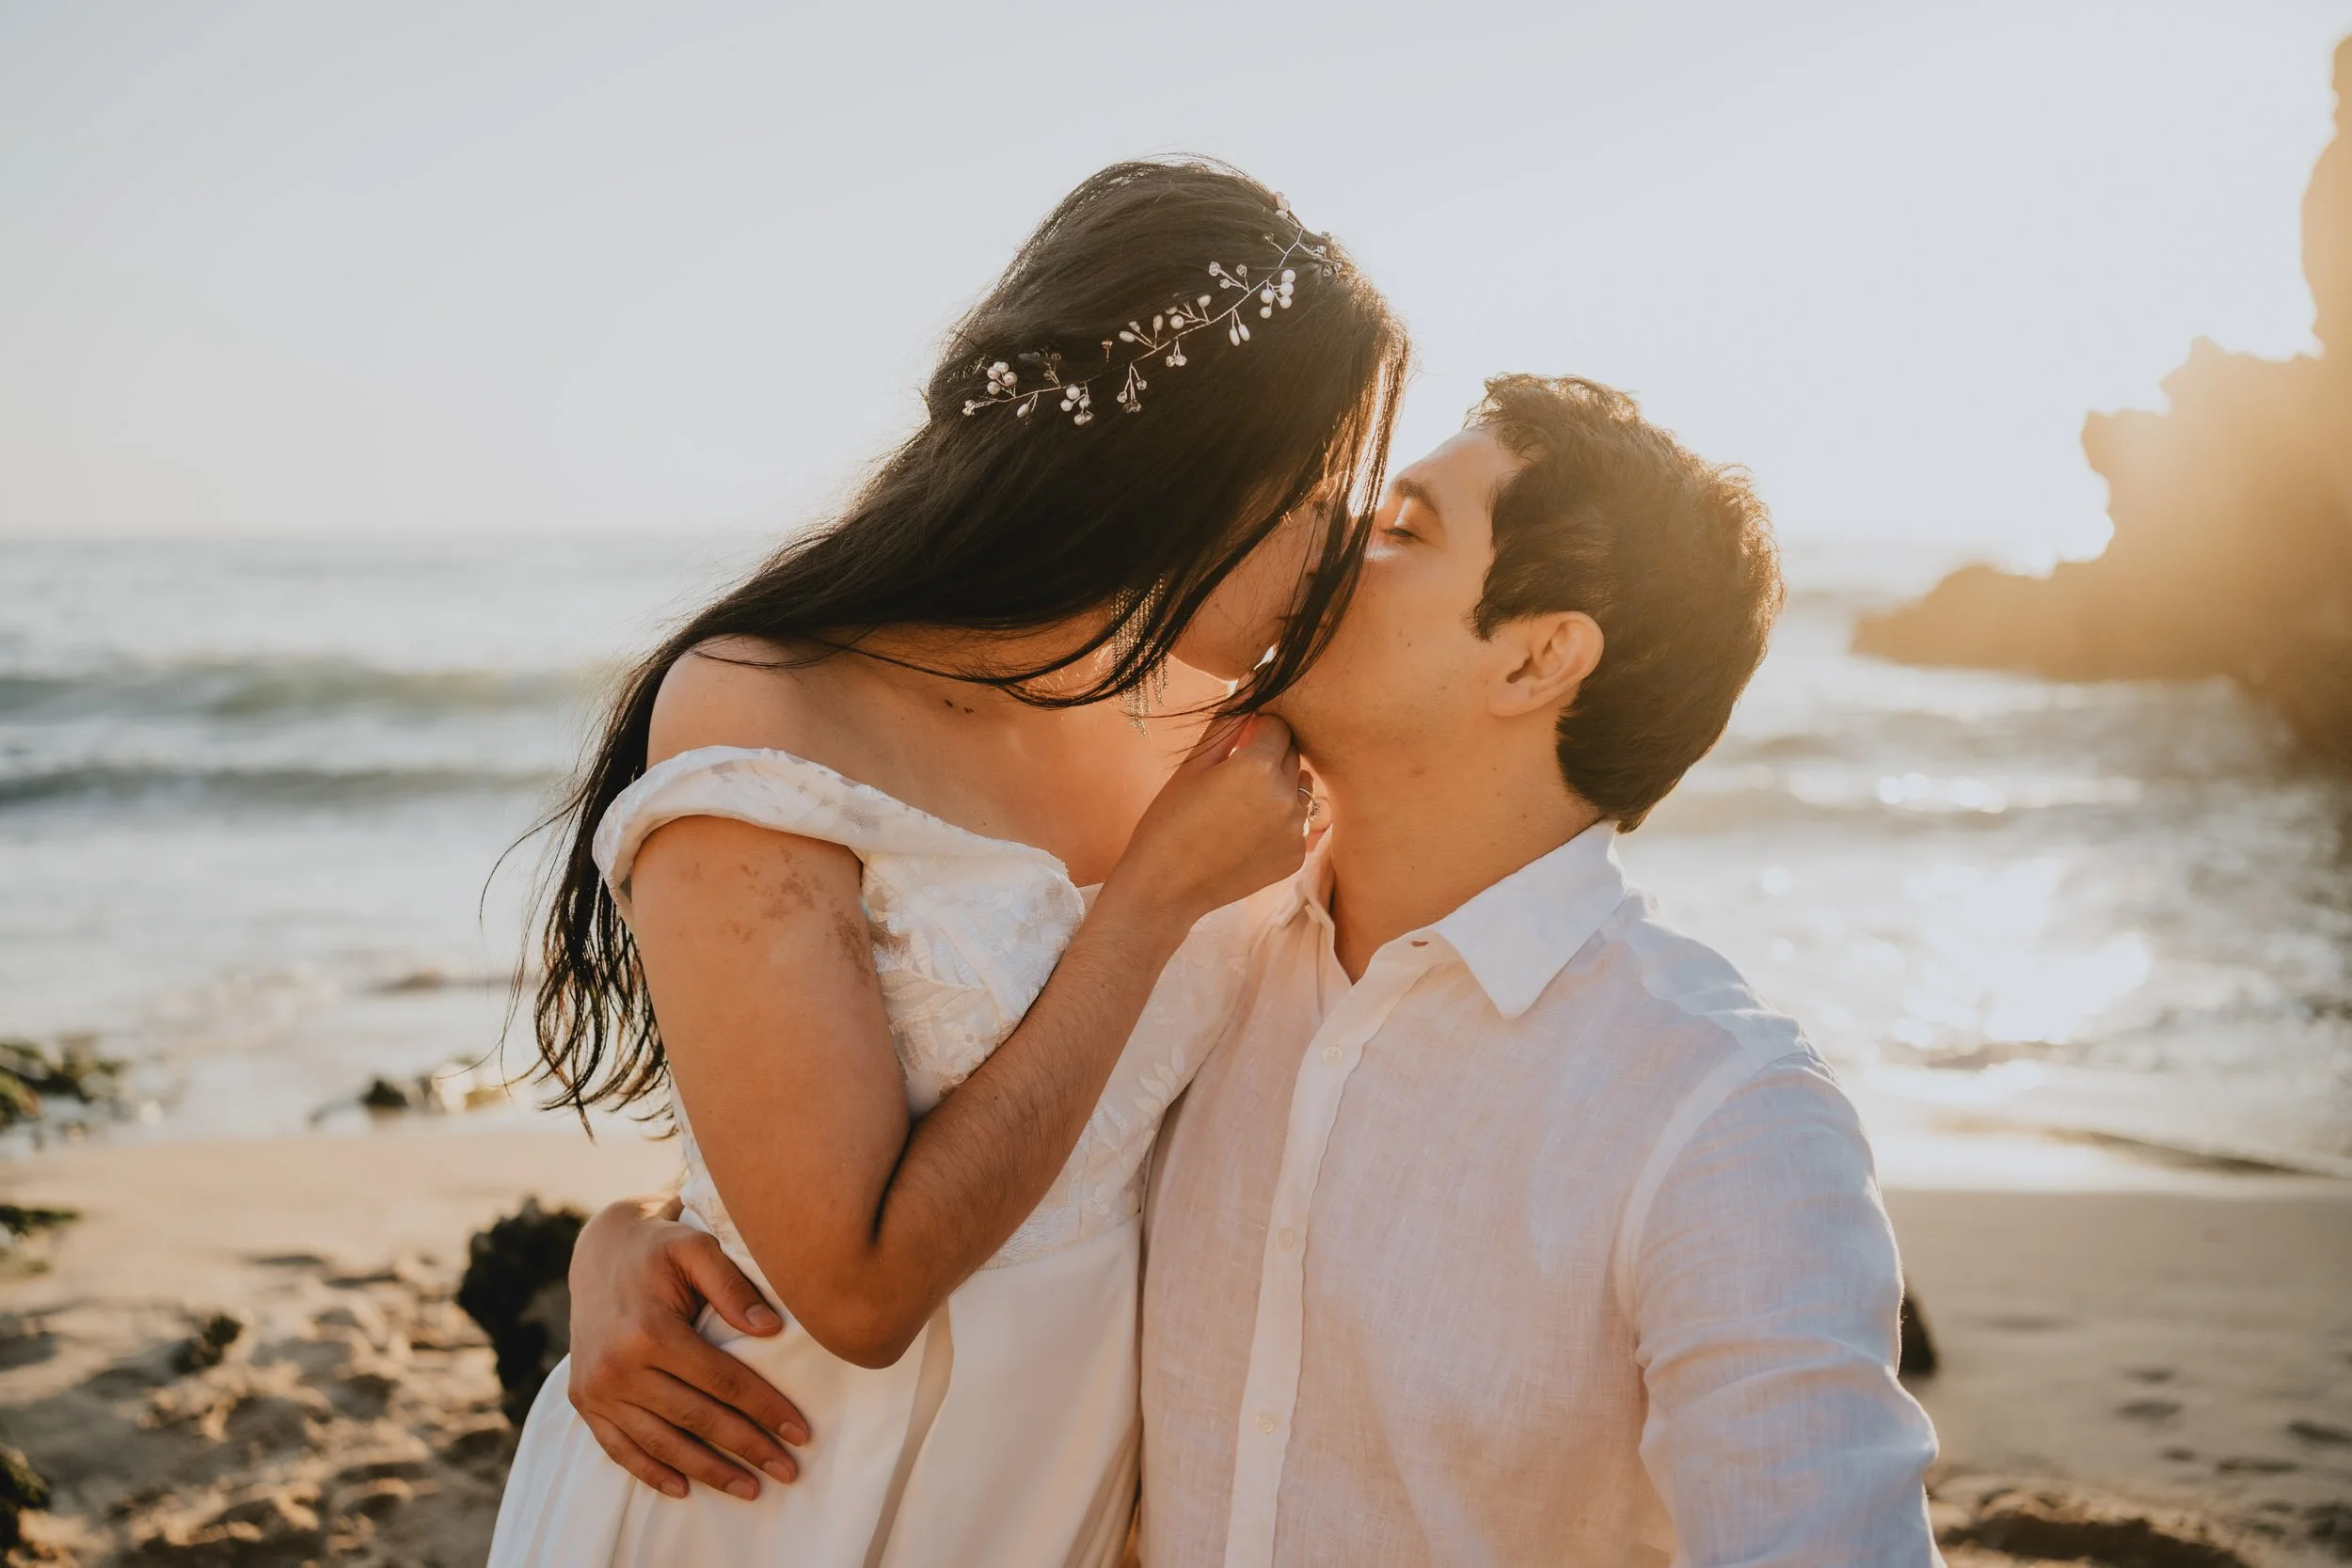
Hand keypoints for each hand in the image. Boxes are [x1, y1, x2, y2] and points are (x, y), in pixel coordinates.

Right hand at [566, 1196, 810, 1498]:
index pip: (723, 1381)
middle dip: (747, 1448)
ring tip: (750, 1489)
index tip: (801, 1433)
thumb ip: (734, 1285)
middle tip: (788, 1472)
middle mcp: (618, 1366)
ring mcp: (596, 1389)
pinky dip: (651, 1472)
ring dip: (708, 1472)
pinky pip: (619, 1448)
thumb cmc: (660, 1247)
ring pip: (661, 1443)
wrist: (599, 1251)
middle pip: (697, 1419)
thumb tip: (772, 1329)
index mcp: (650, 1330)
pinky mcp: (583, 1400)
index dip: (766, 1409)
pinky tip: (683, 1489)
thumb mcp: (698, 1248)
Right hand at [1107, 714, 1308, 927]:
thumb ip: (1229, 723)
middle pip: (1292, 754)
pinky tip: (1246, 833)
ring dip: (1279, 787)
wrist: (1166, 887)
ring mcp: (1295, 830)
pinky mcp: (1296, 856)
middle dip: (1268, 756)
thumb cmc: (1169, 820)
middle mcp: (1286, 797)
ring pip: (1300, 788)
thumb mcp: (1194, 764)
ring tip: (1240, 806)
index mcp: (1258, 767)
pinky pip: (1298, 822)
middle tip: (1232, 778)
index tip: (1236, 743)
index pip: (1278, 725)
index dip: (1256, 729)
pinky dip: (1279, 821)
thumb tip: (1251, 681)